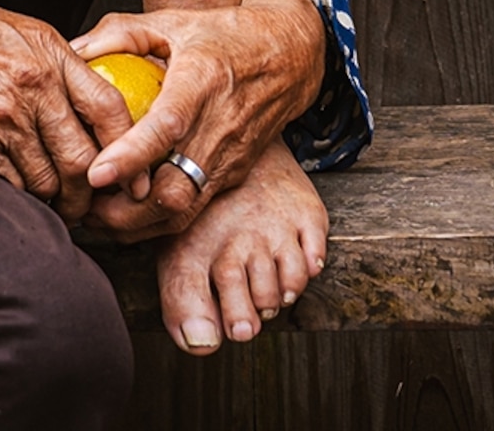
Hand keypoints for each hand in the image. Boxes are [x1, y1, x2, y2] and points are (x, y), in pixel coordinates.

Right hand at [0, 0, 135, 217]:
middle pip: (81, 161)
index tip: (134, 177)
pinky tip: (18, 186)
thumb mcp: (27, 33)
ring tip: (53, 199)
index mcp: (51, 57)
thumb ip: (67, 69)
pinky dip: (18, 193)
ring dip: (53, 199)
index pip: (109, 110)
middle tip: (91, 205)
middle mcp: (30, 89)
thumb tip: (102, 112)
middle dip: (90, 194)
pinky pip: (8, 184)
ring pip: (45, 181)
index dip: (131, 151)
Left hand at [77, 0, 328, 239]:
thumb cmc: (224, 35)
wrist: (289, 57)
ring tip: (97, 216)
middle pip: (175, 187)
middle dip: (125, 209)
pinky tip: (127, 212)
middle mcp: (220, 126)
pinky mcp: (233, 175)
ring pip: (184, 210)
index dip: (131, 155)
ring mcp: (230, 156)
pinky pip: (193, 210)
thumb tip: (74, 50)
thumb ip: (120, 32)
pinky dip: (157, 220)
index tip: (95, 173)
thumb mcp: (173, 20)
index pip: (167, 127)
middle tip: (82, 203)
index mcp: (202, 80)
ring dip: (137, 223)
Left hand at [156, 152, 327, 354]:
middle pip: (252, 300)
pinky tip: (289, 262)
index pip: (193, 292)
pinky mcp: (306, 214)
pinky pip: (314, 263)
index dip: (204, 323)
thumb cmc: (205, 219)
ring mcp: (273, 225)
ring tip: (264, 285)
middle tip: (244, 324)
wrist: (239, 148)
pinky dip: (306, 271)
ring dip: (277, 298)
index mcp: (193, 245)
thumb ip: (182, 304)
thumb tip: (202, 345)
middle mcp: (235, 235)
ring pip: (286, 289)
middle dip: (247, 321)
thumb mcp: (179, 253)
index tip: (219, 336)